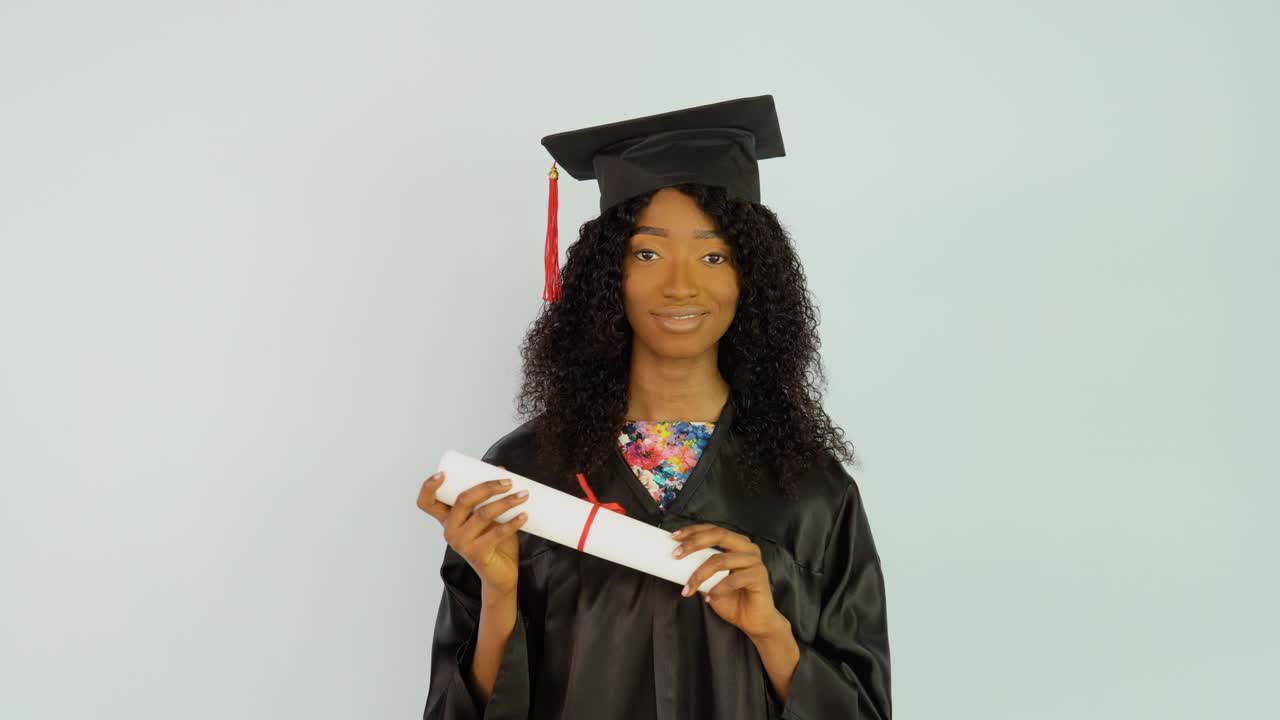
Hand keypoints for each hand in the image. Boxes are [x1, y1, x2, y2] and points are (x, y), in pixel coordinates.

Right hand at [417, 470, 528, 597]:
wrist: (500, 573)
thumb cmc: (493, 540)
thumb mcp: (489, 516)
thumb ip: (490, 497)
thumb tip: (501, 469)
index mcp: (447, 518)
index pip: (426, 502)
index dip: (429, 487)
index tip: (442, 474)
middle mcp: (449, 530)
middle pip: (462, 501)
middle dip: (487, 487)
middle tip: (508, 481)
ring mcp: (461, 543)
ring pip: (482, 514)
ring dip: (506, 502)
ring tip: (523, 495)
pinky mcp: (477, 553)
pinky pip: (496, 533)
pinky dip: (513, 522)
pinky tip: (524, 515)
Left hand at [673, 524, 789, 639]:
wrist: (754, 621)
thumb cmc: (733, 599)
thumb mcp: (711, 581)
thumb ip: (701, 567)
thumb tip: (677, 559)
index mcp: (737, 544)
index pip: (713, 529)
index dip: (693, 531)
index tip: (674, 537)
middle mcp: (747, 548)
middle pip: (719, 535)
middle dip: (694, 543)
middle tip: (676, 555)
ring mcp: (755, 561)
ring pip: (721, 560)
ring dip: (700, 575)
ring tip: (689, 588)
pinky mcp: (759, 576)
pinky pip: (732, 579)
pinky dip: (717, 589)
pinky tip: (709, 598)